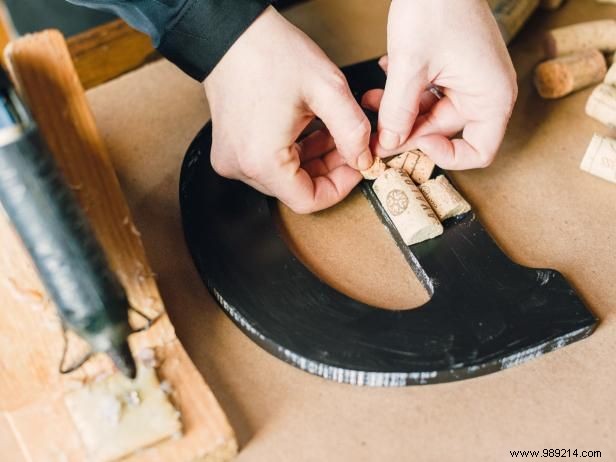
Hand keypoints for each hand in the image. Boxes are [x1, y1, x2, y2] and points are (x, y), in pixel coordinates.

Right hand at [204, 6, 371, 213]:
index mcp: (262, 161)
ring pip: (284, 178)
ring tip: (333, 133)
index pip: (308, 201)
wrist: (230, 33)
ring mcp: (232, 159)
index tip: (357, 166)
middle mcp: (241, 167)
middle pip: (296, 189)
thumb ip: (353, 130)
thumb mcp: (327, 89)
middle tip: (350, 146)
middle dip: (329, 170)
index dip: (340, 187)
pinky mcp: (230, 149)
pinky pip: (269, 164)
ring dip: (313, 160)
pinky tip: (311, 130)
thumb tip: (363, 158)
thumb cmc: (269, 53)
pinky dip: (294, 153)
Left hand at [363, 0, 517, 168]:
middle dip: (408, 130)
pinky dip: (408, 93)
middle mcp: (487, 91)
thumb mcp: (409, 66)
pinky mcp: (456, 68)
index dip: (445, 156)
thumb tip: (388, 144)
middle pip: (445, 132)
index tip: (415, 142)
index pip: (479, 152)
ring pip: (432, 113)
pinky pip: (431, 93)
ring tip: (372, 101)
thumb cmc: (436, 6)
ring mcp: (471, 79)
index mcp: (491, 96)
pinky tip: (386, 79)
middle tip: (375, 129)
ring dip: (401, 112)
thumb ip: (397, 111)